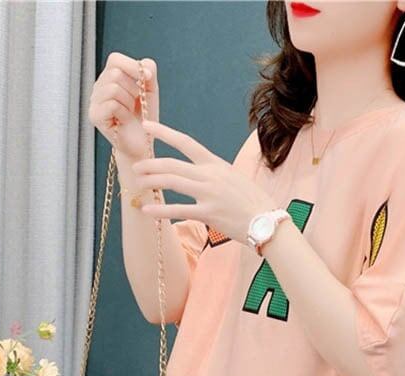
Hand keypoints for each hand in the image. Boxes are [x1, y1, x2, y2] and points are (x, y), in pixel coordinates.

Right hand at [87, 53, 158, 158]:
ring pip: (114, 88)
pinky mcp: (94, 116)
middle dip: (133, 89)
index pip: (115, 59)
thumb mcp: (150, 92)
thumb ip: (149, 73)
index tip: (148, 79)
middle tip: (135, 104)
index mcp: (110, 78)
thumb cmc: (144, 118)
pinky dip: (124, 113)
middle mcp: (99, 87)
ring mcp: (94, 101)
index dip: (133, 66)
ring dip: (129, 102)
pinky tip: (124, 121)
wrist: (141, 145)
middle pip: (115, 73)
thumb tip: (145, 66)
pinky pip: (112, 104)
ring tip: (129, 113)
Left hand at [132, 119, 275, 246]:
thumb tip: (199, 174)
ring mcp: (209, 194)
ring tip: (138, 184)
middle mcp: (210, 176)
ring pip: (172, 182)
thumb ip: (215, 174)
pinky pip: (179, 209)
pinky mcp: (209, 214)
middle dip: (150, 164)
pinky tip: (147, 209)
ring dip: (151, 181)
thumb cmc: (253, 202)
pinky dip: (161, 209)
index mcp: (216, 164)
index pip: (186, 143)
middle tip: (136, 167)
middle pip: (172, 164)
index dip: (164, 132)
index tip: (147, 126)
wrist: (268, 221)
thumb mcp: (234, 179)